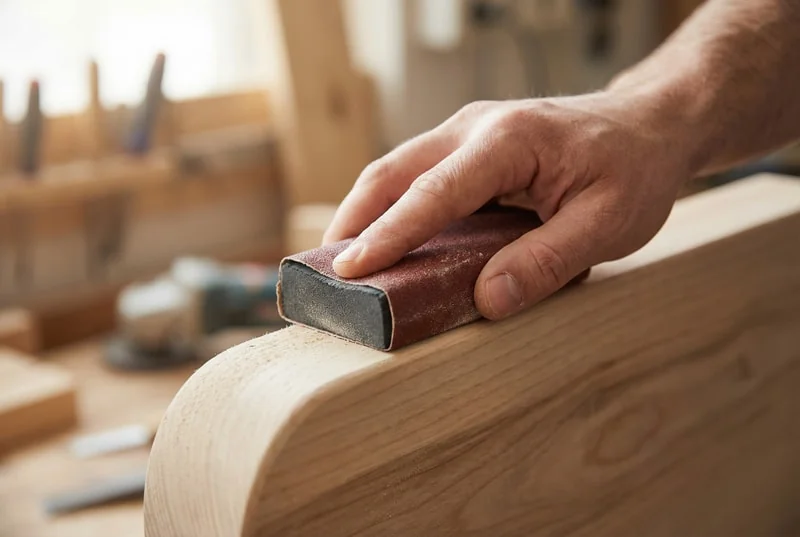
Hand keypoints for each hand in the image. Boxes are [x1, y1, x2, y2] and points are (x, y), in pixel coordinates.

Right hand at [323, 92, 693, 319]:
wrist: (649, 126)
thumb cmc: (633, 170)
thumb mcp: (607, 223)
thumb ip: (546, 261)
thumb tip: (486, 301)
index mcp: (508, 141)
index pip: (433, 192)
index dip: (389, 234)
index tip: (350, 270)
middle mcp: (475, 127)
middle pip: (393, 171)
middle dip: (354, 221)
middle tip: (327, 273)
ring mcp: (467, 131)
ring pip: (396, 169)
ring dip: (364, 213)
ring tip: (343, 262)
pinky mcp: (468, 145)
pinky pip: (416, 173)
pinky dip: (391, 207)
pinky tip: (385, 239)